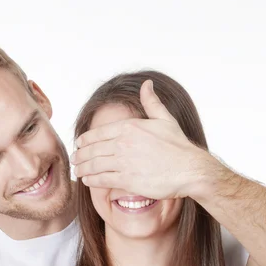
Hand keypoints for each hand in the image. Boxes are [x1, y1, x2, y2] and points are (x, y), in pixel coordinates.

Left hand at [71, 80, 217, 198]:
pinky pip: (102, 179)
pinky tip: (87, 180)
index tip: (79, 144)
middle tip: (74, 159)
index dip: (85, 140)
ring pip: (94, 165)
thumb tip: (147, 84)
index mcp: (130, 127)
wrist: (190, 170)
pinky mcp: (128, 180)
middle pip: (93, 149)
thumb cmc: (179, 146)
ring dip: (83, 168)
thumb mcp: (165, 119)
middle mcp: (124, 143)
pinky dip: (92, 180)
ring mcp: (124, 162)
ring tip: (78, 170)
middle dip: (80, 155)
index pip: (99, 133)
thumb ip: (151, 102)